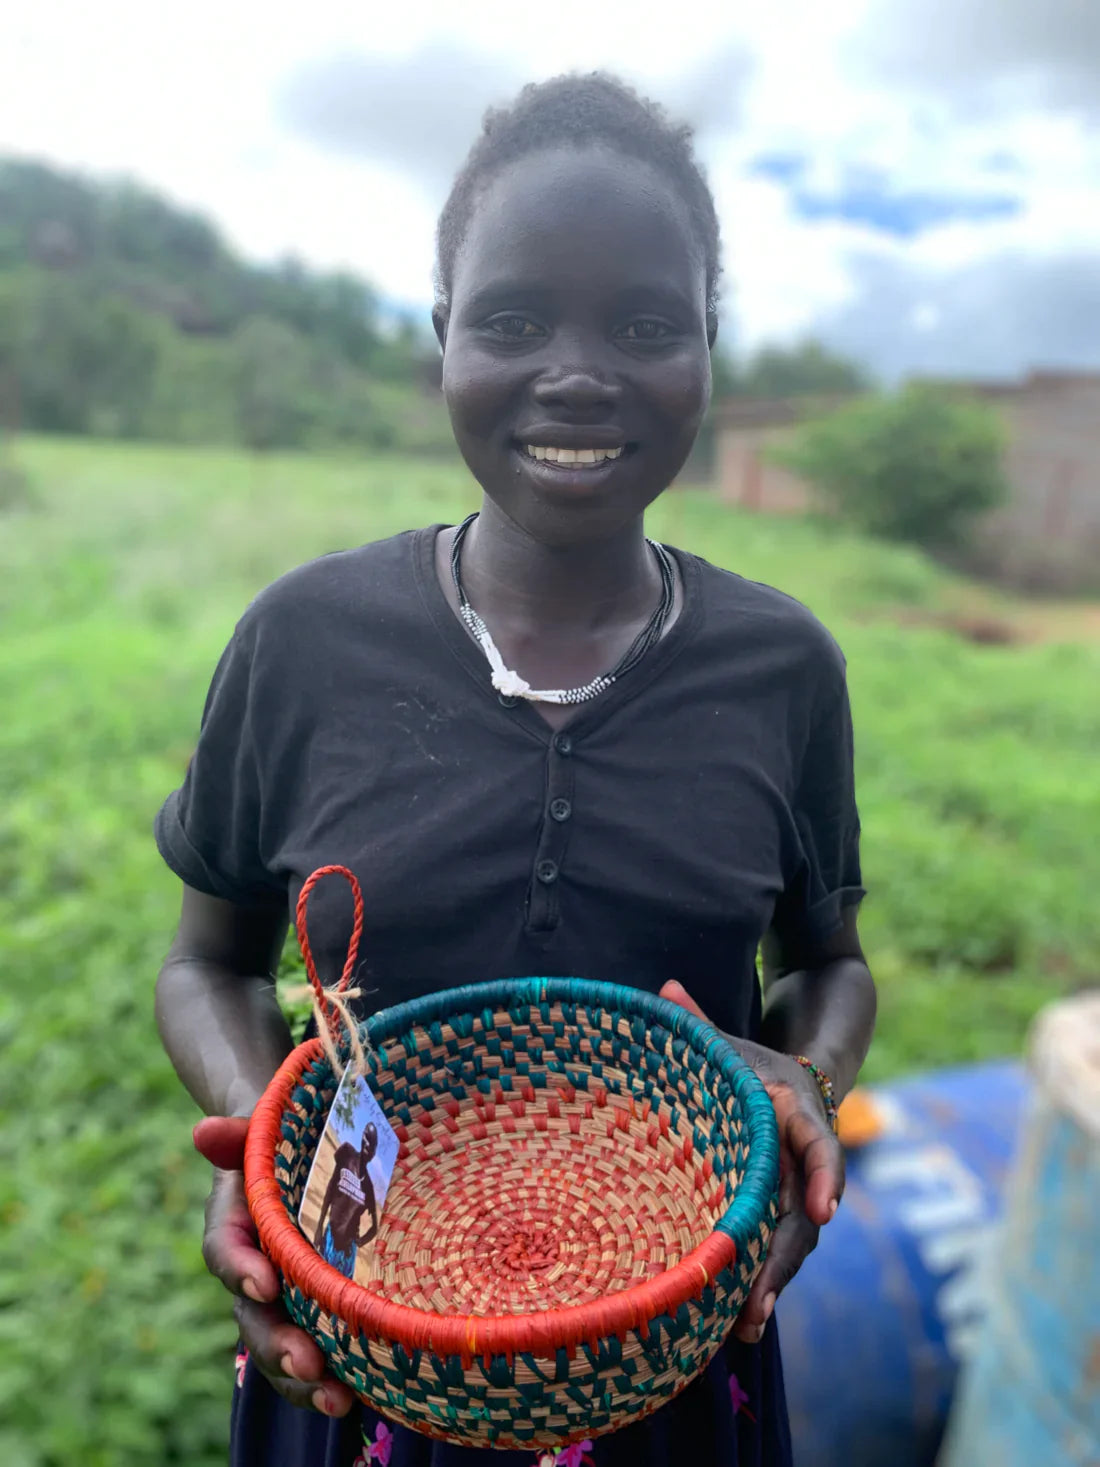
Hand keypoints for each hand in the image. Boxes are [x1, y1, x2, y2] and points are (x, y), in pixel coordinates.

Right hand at [193, 1116, 355, 1416]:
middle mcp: (254, 1272)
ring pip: (282, 1349)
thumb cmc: (285, 1142)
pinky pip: (317, 1357)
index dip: (241, 1269)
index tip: (264, 1283)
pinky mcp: (318, 1316)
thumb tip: (204, 1130)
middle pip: (254, 1319)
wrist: (309, 1156)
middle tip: (307, 1364)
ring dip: (305, 1380)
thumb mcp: (264, 1132)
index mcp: (235, 1225)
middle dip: (278, 1345)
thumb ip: (238, 1134)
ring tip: (336, 1400)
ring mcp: (285, 1301)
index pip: (225, 1251)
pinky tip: (364, 1398)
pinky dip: (332, 1381)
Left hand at [658, 982, 843, 1344]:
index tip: (823, 1211)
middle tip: (757, 1301)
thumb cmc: (749, 1064)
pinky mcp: (785, 1219)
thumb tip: (663, 987)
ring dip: (771, 1285)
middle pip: (804, 1215)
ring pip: (792, 1245)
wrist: (796, 1083)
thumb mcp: (725, 1046)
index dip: (823, 1175)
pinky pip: (777, 1254)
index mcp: (797, 1112)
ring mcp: (799, 1195)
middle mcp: (805, 1161)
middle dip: (783, 1259)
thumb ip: (697, 1023)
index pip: (820, 1144)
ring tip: (744, 1325)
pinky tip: (735, 1325)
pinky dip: (760, 1287)